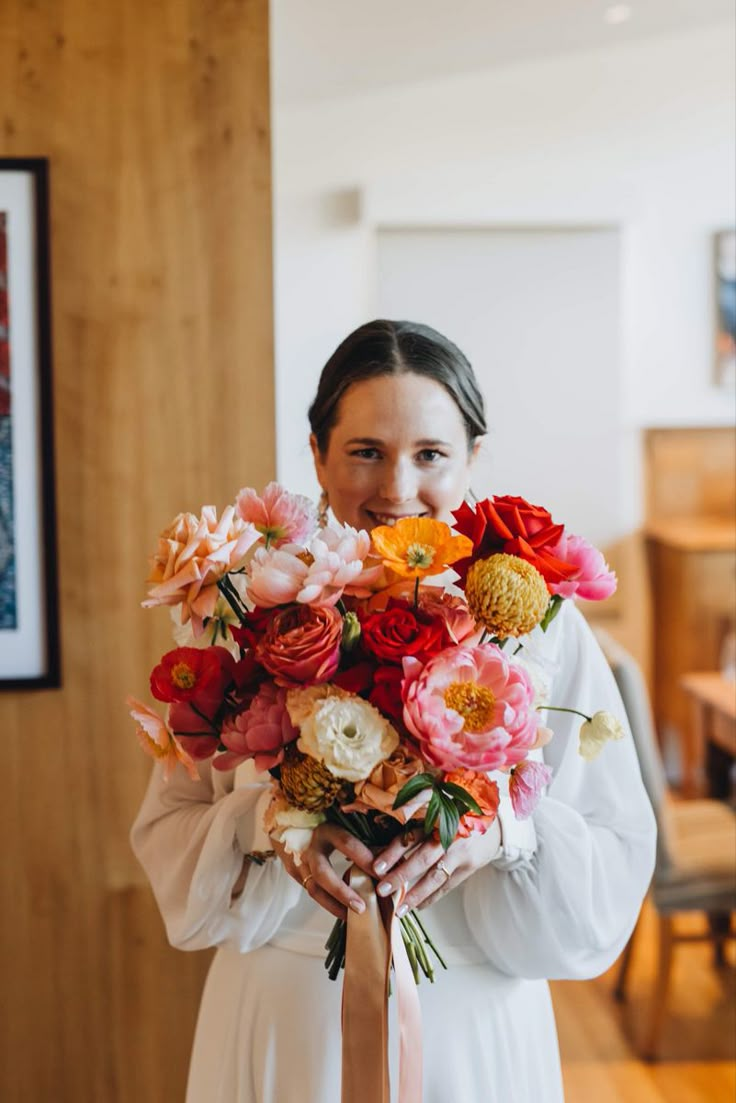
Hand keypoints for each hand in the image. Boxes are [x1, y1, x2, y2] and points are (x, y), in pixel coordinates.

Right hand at [272, 822, 376, 921]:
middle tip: (362, 907)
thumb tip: (386, 858)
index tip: (382, 875)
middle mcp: (310, 846)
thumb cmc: (323, 821)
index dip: (364, 858)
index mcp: (326, 829)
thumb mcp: (341, 822)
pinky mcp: (294, 872)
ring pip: (314, 889)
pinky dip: (328, 903)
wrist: (288, 821)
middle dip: (343, 893)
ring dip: (334, 906)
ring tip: (352, 917)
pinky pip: (313, 891)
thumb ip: (362, 838)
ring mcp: (299, 861)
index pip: (346, 843)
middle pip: (323, 873)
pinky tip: (343, 911)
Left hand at [371, 819, 501, 914]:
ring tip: (400, 909)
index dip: (393, 851)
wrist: (494, 824)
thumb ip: (415, 825)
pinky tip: (418, 906)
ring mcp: (461, 851)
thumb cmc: (456, 816)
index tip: (376, 866)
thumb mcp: (438, 813)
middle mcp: (448, 834)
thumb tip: (381, 846)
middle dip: (401, 876)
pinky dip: (432, 897)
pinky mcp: (470, 865)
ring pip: (435, 876)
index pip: (411, 836)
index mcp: (436, 818)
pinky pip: (448, 885)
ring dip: (416, 894)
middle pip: (422, 858)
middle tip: (382, 890)